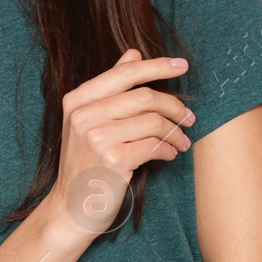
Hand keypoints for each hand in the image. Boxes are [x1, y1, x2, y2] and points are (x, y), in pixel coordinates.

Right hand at [45, 48, 194, 240]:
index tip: (183, 66)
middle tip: (189, 117)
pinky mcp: (112, 160)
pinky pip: (154, 145)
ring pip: (153, 121)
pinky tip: (170, 154)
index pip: (125, 73)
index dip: (157, 66)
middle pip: (144, 96)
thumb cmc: (85, 163)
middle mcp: (84, 115)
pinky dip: (168, 149)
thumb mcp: (89, 121)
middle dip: (174, 105)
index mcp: (77, 100)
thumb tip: (134, 53)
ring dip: (175, 131)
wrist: (71, 209)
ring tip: (182, 141)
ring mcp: (96, 138)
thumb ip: (111, 87)